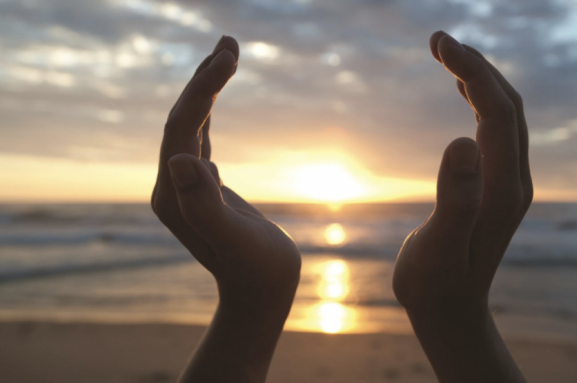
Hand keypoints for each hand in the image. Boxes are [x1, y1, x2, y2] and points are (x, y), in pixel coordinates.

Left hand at [151, 35, 300, 311]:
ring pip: (190, 125)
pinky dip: (209, 112)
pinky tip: (214, 97)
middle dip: (204, 79)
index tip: (229, 58)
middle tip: (229, 42)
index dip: (202, 90)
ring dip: (206, 88)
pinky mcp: (204, 187)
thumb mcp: (234, 239)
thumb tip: (180, 161)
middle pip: (182, 120)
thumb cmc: (256, 270)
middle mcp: (172, 185)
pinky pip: (200, 139)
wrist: (260, 294)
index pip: (182, 128)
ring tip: (227, 53)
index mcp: (173, 193)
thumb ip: (204, 204)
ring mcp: (186, 186)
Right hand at [392, 32, 530, 382]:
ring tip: (448, 54)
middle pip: (507, 106)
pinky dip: (481, 100)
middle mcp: (513, 180)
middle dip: (477, 66)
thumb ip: (455, 197)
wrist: (452, 312)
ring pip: (505, 115)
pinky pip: (497, 129)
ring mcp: (508, 183)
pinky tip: (463, 89)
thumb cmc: (436, 284)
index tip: (441, 44)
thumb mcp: (438, 246)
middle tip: (440, 39)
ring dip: (481, 78)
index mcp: (501, 189)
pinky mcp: (497, 186)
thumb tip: (461, 139)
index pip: (496, 113)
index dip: (473, 72)